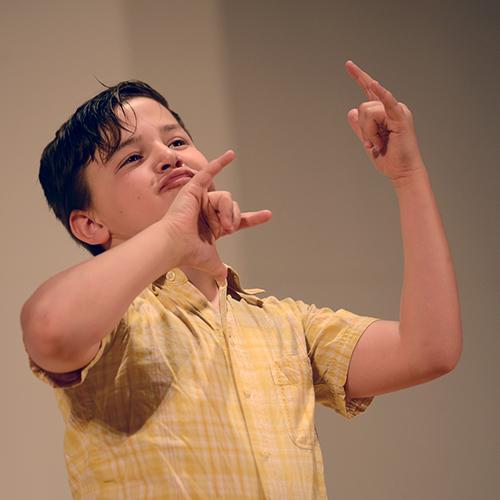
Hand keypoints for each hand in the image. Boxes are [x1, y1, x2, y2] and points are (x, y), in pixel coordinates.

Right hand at [161, 150, 271, 281]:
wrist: (175, 245)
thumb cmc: (189, 253)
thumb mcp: (211, 263)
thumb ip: (218, 269)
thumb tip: (223, 280)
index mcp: (214, 226)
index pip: (238, 220)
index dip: (253, 218)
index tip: (267, 215)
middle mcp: (209, 211)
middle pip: (234, 207)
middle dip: (234, 218)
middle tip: (226, 229)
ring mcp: (201, 199)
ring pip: (226, 197)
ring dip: (227, 210)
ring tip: (219, 222)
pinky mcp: (194, 189)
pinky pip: (209, 172)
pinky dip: (220, 163)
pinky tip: (232, 154)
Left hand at [345, 60, 424, 183]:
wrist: (402, 172)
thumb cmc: (389, 159)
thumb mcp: (368, 141)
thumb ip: (360, 127)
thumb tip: (351, 111)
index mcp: (384, 112)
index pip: (369, 91)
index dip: (359, 76)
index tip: (348, 64)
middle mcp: (392, 107)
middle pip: (364, 107)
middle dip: (363, 130)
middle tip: (373, 144)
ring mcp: (398, 111)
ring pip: (368, 111)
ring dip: (369, 133)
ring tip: (380, 144)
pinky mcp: (401, 118)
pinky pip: (388, 103)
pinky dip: (382, 94)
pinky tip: (375, 84)